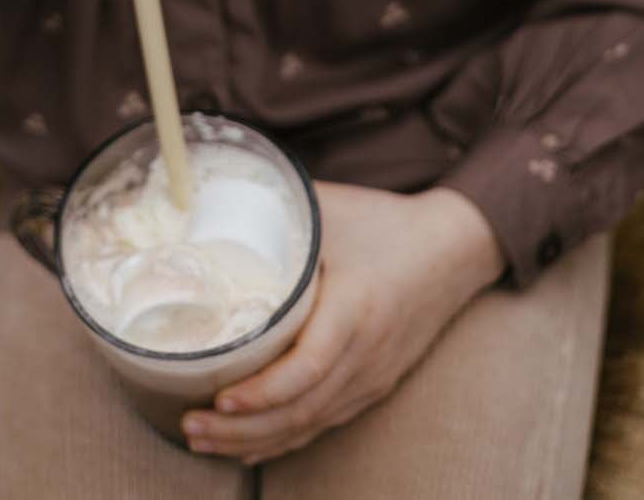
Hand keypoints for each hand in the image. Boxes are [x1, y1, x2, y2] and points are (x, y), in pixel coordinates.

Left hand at [182, 181, 506, 465]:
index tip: (219, 398)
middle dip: (242, 429)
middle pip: (301, 410)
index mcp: (355, 308)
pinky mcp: (374, 383)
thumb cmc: (387, 223)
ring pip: (311, 424)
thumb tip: (212, 197)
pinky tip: (250, 445)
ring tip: (203, 440)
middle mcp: (365, 353)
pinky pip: (326, 422)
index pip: (307, 369)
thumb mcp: (333, 208)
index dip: (262, 393)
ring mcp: (372, 375)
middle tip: (189, 426)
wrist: (453, 249)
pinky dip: (285, 438)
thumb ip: (278, 206)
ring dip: (256, 440)